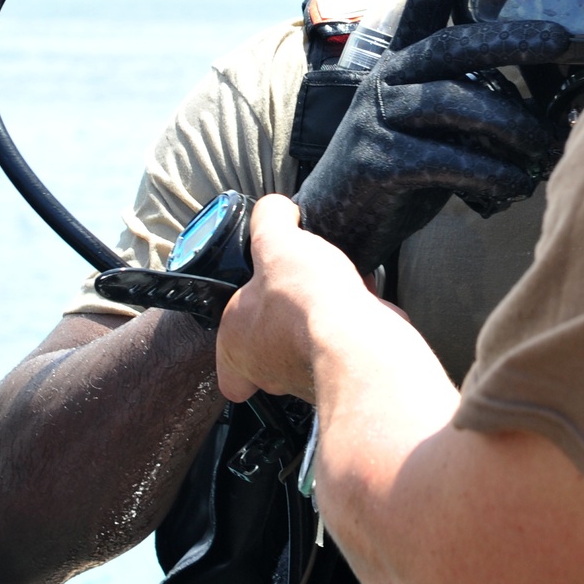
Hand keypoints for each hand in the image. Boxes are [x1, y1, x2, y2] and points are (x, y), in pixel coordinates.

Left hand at [216, 194, 364, 402]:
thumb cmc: (305, 302)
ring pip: (308, 344)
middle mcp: (269, 370)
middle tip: (294, 287)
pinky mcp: (345, 369)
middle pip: (269, 346)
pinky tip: (359, 293)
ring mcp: (308, 375)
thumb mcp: (275, 239)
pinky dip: (350, 318)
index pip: (225, 362)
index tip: (248, 315)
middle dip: (284, 316)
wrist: (358, 336)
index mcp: (237, 345)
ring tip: (330, 284)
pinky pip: (344, 341)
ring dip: (318, 316)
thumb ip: (269, 218)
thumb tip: (274, 208)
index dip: (234, 340)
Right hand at [295, 0, 568, 270]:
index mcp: (403, 63)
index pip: (425, 0)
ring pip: (453, 103)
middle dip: (511, 40)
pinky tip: (514, 183)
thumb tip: (549, 114)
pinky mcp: (375, 160)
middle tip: (560, 40)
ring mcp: (377, 117)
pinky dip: (486, 171)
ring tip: (548, 146)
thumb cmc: (399, 174)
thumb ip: (473, 110)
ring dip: (511, 125)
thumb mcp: (436, 132)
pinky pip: (441, 158)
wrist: (337, 226)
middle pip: (454, 44)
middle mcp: (387, 79)